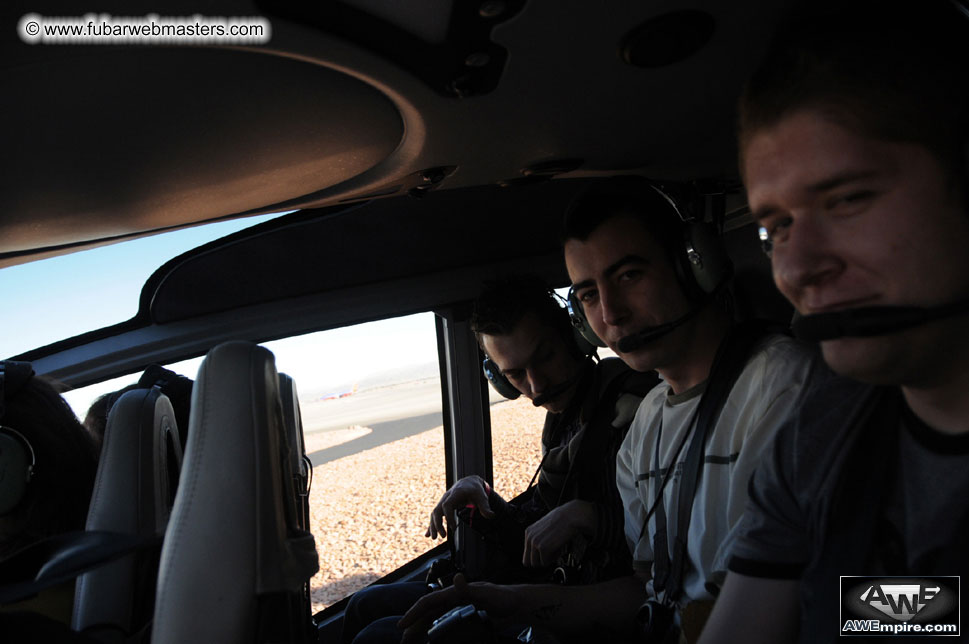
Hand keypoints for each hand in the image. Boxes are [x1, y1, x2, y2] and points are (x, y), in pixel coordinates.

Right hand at [398, 574, 518, 643]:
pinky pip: (443, 625)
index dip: (413, 613)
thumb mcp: (485, 593)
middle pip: (427, 613)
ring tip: (411, 642)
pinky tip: (430, 640)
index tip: (402, 625)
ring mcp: (457, 609)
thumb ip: (469, 588)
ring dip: (421, 629)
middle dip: (413, 625)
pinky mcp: (464, 617)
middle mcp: (453, 600)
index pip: (428, 602)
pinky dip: (434, 632)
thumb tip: (456, 578)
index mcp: (454, 593)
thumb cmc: (502, 597)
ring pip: (433, 619)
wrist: (516, 605)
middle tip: (403, 640)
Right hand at [426, 475, 494, 538]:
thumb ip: (486, 507)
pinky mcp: (442, 506)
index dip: (448, 516)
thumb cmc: (475, 490)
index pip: (447, 504)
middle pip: (437, 509)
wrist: (469, 483)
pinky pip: (435, 516)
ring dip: (432, 525)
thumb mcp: (482, 497)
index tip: (453, 527)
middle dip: (437, 523)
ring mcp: (443, 501)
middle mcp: (447, 497)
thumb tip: (492, 516)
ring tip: (433, 538)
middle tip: (442, 536)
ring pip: (434, 513)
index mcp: (456, 493)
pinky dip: (431, 525)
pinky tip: (427, 534)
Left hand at [522, 500, 595, 567]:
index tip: (544, 556)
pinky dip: (553, 558)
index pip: (526, 554)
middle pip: (528, 562)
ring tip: (555, 550)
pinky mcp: (543, 548)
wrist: (571, 516)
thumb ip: (539, 538)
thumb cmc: (562, 520)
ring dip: (547, 560)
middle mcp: (529, 537)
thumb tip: (539, 552)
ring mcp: (535, 543)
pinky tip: (559, 549)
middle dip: (540, 561)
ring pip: (537, 564)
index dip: (536, 557)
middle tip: (550, 555)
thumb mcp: (545, 528)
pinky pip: (545, 562)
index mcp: (529, 532)